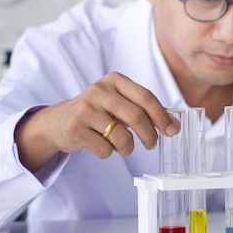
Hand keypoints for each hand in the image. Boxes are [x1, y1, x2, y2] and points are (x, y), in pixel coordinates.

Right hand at [15, 71, 179, 171]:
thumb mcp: (119, 101)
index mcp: (114, 80)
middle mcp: (99, 90)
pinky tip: (103, 145)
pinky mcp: (75, 129)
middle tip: (152, 144)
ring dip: (128, 147)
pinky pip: (105, 150)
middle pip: (137, 116)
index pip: (146, 97)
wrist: (58, 121)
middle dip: (150, 135)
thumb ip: (144, 109)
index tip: (172, 130)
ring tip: (123, 146)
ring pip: (122, 137)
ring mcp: (85, 109)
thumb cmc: (98, 112)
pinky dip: (110, 153)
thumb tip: (173, 125)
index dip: (162, 116)